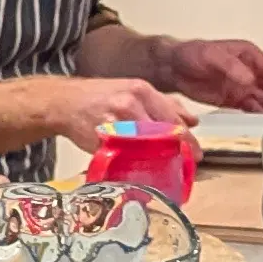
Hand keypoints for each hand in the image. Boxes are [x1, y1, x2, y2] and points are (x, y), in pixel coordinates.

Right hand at [0, 74, 180, 154]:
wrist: (64, 102)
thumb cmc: (102, 97)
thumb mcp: (134, 91)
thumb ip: (165, 104)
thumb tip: (194, 120)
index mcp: (140, 90)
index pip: (172, 118)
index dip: (187, 139)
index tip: (197, 154)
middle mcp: (128, 105)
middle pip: (161, 134)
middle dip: (176, 153)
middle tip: (185, 166)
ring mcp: (113, 124)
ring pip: (144, 148)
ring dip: (157, 162)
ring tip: (166, 171)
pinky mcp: (99, 142)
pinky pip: (122, 159)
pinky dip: (133, 167)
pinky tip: (140, 171)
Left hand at [154, 37, 262, 113]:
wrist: (172, 68)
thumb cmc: (191, 54)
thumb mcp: (211, 56)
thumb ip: (231, 66)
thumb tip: (249, 78)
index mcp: (248, 55)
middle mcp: (249, 70)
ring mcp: (242, 85)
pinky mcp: (234, 98)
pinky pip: (252, 107)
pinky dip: (262, 114)